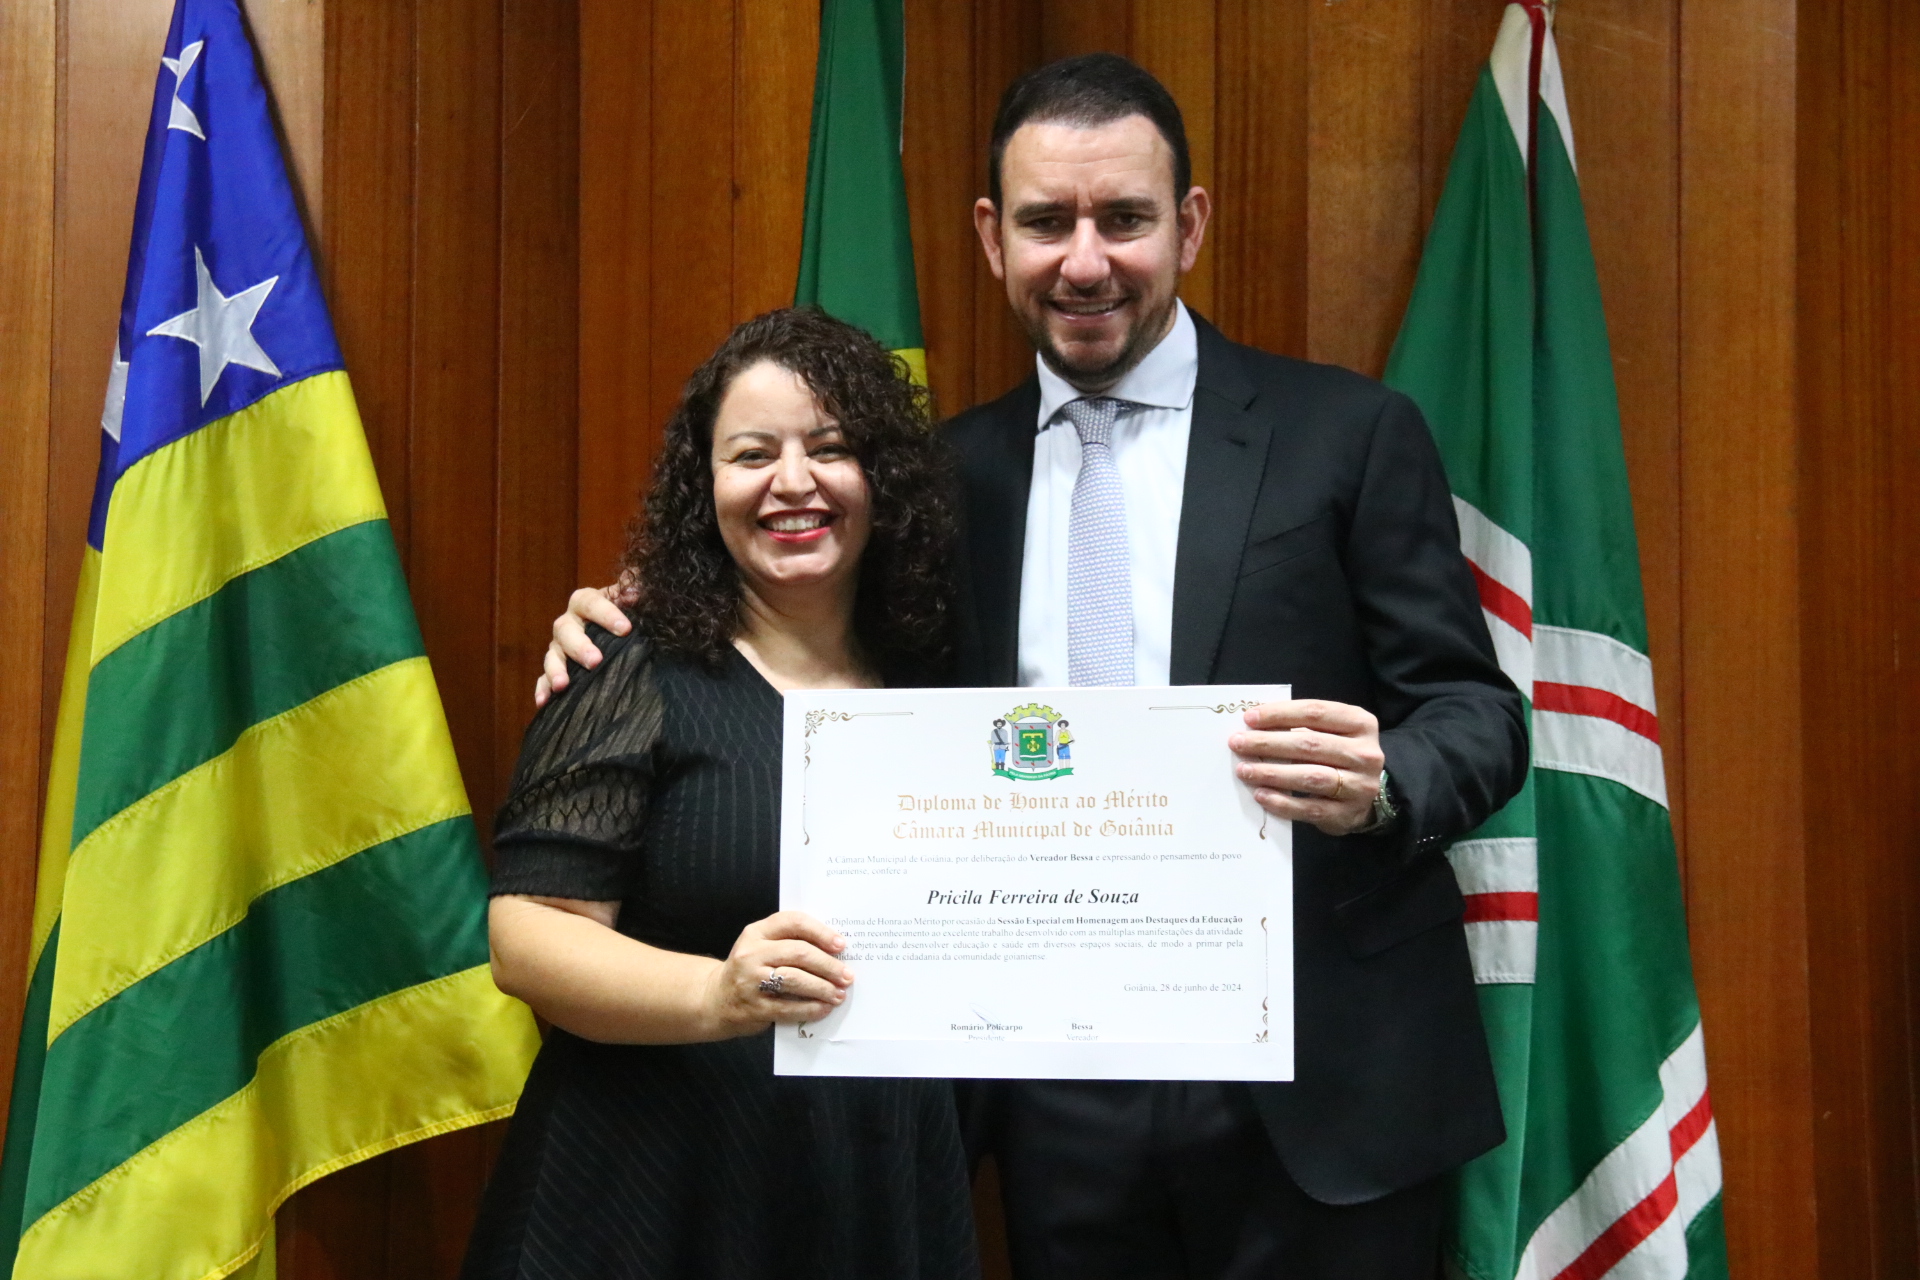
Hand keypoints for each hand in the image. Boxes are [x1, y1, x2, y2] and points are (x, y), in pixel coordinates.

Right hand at [534, 575, 638, 706]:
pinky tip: (543, 702)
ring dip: (556, 669)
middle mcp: (569, 623)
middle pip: (566, 630)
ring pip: (552, 655)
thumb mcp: (634, 600)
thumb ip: (634, 590)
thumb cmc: (628, 615)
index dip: (606, 613)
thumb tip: (636, 591)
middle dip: (580, 646)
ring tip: (563, 685)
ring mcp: (560, 647)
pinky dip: (543, 689)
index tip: (625, 628)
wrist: (622, 635)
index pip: (590, 602)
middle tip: (595, 661)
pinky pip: (544, 679)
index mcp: (586, 602)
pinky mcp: (556, 669)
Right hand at [704, 910, 852, 1035]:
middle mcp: (751, 953)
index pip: (793, 922)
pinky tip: (823, 1008)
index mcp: (756, 932)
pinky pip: (789, 1007)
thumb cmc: (750, 970)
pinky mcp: (753, 1007)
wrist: (715, 999)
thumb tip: (834, 952)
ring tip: (838, 994)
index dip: (821, 932)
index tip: (841, 945)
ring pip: (796, 979)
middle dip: (828, 965)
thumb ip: (789, 943)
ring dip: (823, 988)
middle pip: (799, 953)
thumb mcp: (761, 947)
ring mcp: (750, 981)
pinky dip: (810, 1008)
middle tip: (847, 976)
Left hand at [1230, 699, 1384, 835]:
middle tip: (1238, 743)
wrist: (1368, 799)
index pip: (1316, 712)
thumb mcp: (1332, 734)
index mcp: (1360, 723)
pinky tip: (1261, 795)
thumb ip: (1302, 727)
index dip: (1280, 714)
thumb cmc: (1339, 757)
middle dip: (1269, 743)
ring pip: (1310, 776)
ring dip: (1272, 772)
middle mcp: (1365, 753)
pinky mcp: (1347, 814)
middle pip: (1310, 744)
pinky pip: (1310, 807)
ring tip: (1244, 770)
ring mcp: (1359, 786)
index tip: (1249, 718)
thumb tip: (1254, 726)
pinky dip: (1282, 802)